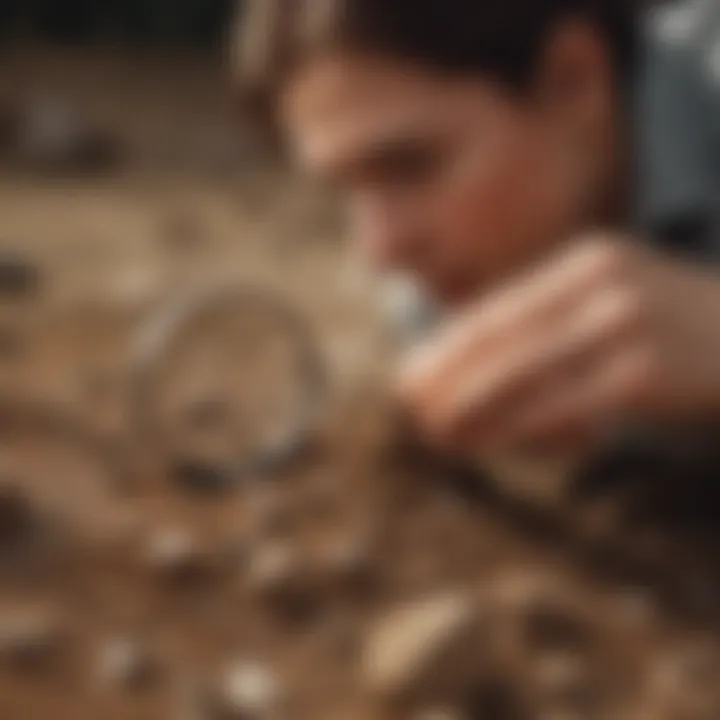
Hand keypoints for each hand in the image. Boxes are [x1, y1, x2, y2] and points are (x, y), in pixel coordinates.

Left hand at [398, 234, 719, 455]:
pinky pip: (564, 405)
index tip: (413, 377)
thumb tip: (487, 373)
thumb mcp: (621, 309)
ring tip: (438, 433)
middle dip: (449, 377)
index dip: (450, 348)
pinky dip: (520, 427)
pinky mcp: (647, 371)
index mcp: (587, 263)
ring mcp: (626, 322)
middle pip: (501, 337)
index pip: (500, 310)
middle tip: (411, 408)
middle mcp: (601, 282)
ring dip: (474, 407)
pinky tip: (491, 442)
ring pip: (525, 372)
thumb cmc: (687, 333)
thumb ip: (560, 330)